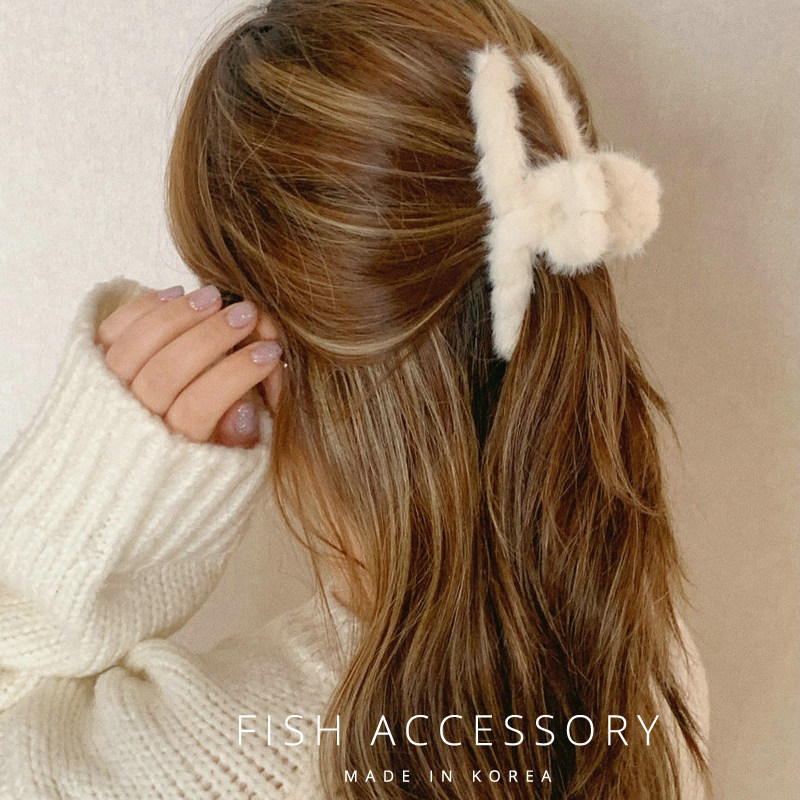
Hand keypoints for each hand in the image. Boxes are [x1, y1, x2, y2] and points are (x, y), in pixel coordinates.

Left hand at [95, 284, 285, 447]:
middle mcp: (129, 420)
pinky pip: (111, 329)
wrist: (115, 467)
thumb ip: (237, 441)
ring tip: (215, 296)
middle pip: (168, 371)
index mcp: (165, 450)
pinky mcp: (89, 365)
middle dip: (213, 336)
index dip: (237, 374)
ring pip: (138, 345)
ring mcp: (103, 391)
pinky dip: (143, 308)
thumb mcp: (220, 464)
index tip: (271, 351)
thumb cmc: (185, 458)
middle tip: (248, 313)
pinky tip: (178, 294)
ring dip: (180, 315)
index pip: (201, 406)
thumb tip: (245, 411)